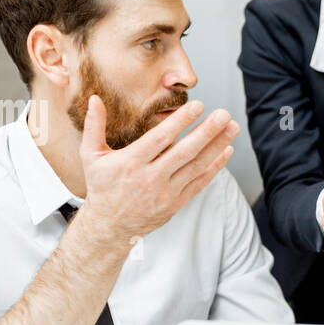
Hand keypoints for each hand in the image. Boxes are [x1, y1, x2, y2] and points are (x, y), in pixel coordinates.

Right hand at [79, 95, 238, 244]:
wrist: (110, 226)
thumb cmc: (102, 186)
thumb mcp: (91, 156)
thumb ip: (94, 126)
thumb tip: (94, 98)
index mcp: (131, 163)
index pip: (160, 139)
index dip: (180, 122)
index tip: (198, 106)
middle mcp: (150, 178)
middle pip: (184, 153)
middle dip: (207, 133)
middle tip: (224, 114)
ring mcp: (165, 192)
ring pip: (196, 167)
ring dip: (217, 146)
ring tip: (232, 127)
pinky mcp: (176, 203)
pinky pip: (199, 183)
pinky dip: (215, 167)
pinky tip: (227, 150)